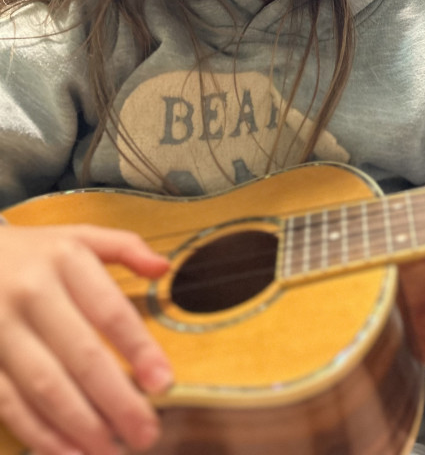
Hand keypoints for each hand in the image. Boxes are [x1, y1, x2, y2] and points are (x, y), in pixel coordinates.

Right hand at [0, 223, 171, 454]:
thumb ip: (125, 247)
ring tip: (111, 451)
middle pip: (81, 355)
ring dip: (81, 426)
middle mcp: (32, 294)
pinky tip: (68, 453)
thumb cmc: (34, 253)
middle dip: (117, 399)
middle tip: (146, 433)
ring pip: (44, 386)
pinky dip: (39, 434)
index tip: (164, 383)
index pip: (110, 310)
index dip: (139, 349)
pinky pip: (9, 404)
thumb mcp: (77, 235)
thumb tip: (164, 269)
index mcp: (65, 260)